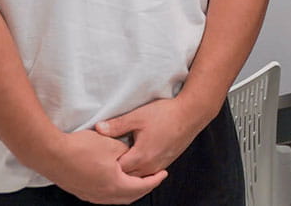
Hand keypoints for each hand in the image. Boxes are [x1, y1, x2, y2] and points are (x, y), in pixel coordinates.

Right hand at [36, 130, 166, 204]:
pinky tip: (114, 181)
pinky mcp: (79, 190)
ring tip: (136, 180)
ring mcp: (89, 195)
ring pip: (115, 198)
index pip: (141, 186)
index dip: (154, 180)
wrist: (50, 153)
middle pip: (129, 196)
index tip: (163, 173)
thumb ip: (127, 152)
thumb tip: (131, 156)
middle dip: (143, 188)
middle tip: (152, 179)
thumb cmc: (82, 148)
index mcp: (115, 185)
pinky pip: (103, 195)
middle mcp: (102, 195)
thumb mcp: (112, 145)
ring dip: (128, 190)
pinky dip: (115, 190)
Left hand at [96, 96, 210, 176]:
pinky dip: (139, 170)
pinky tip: (135, 161)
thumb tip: (98, 129)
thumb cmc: (167, 114)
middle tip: (106, 163)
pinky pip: (148, 173)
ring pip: (138, 177)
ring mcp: (159, 165)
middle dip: (115, 172)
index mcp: (140, 156)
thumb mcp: (137, 117)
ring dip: (128, 172)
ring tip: (119, 164)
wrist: (191, 113)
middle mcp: (150, 165)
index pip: (116, 169)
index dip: (106, 164)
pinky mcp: (166, 162)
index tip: (99, 158)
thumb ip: (116, 125)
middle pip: (126, 177)